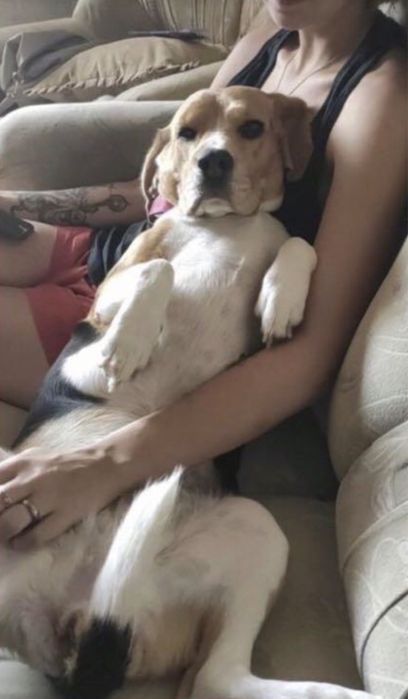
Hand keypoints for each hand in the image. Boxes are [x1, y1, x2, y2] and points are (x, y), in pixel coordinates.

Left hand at [0, 445, 120, 549]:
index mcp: (25, 462)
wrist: (107, 464)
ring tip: (6, 536)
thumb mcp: (38, 458)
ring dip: (4, 532)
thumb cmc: (69, 463)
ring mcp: (50, 497)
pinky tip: (21, 543)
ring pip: (12, 521)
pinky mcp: (65, 515)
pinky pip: (36, 536)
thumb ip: (15, 474)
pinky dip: (23, 543)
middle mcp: (33, 478)